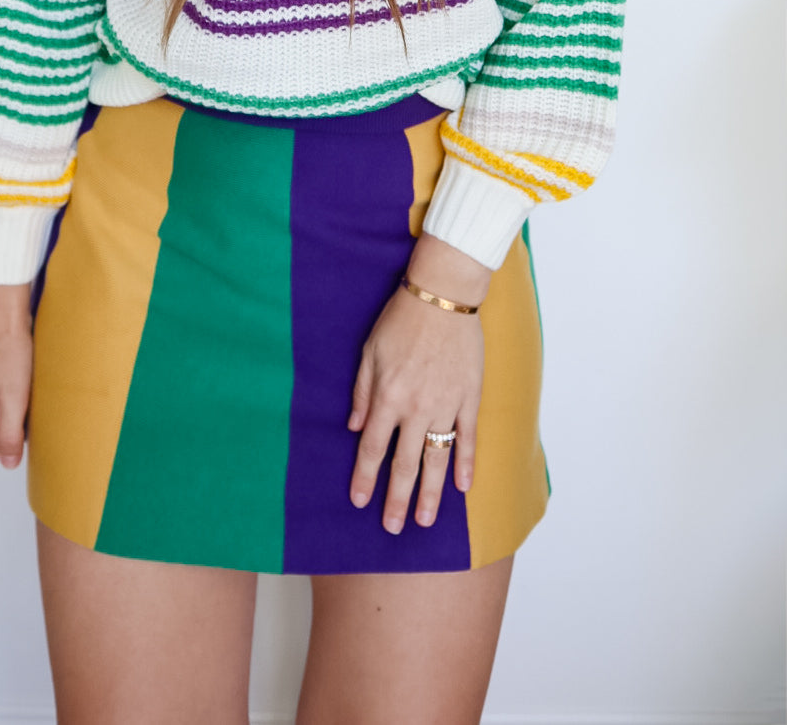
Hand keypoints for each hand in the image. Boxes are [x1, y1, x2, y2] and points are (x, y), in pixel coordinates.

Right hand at [0, 283, 32, 468]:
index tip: (22, 407)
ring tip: (14, 382)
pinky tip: (10, 376)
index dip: (14, 432)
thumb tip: (9, 464)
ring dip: (9, 404)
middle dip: (10, 417)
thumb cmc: (8, 351)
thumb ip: (11, 436)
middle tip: (18, 391)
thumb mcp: (14, 399)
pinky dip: (4, 394)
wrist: (4, 314)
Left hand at [347, 236, 489, 532]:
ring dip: (430, 493)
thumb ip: (362, 392)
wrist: (443, 296)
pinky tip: (463, 487)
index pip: (373, 448)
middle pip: (404, 463)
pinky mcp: (469, 398)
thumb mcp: (369, 351)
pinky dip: (466, 463)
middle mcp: (416, 408)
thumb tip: (354, 427)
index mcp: (388, 397)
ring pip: (436, 459)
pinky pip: (467, 438)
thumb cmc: (401, 319)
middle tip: (393, 529)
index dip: (366, 477)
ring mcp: (446, 405)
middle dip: (396, 498)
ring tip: (424, 520)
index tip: (360, 502)